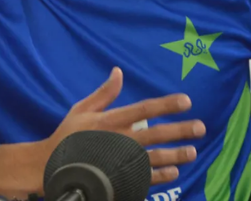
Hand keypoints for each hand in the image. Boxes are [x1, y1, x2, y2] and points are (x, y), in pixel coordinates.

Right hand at [45, 67, 205, 184]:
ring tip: (193, 152)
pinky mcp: (119, 178)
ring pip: (154, 158)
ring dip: (175, 155)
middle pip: (156, 134)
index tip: (186, 101)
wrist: (49, 166)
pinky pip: (144, 178)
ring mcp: (120, 162)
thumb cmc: (67, 135)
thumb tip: (118, 71)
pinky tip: (174, 173)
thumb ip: (104, 93)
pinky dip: (160, 176)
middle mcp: (119, 140)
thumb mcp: (82, 109)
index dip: (166, 105)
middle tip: (200, 128)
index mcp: (111, 121)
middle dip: (180, 131)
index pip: (145, 109)